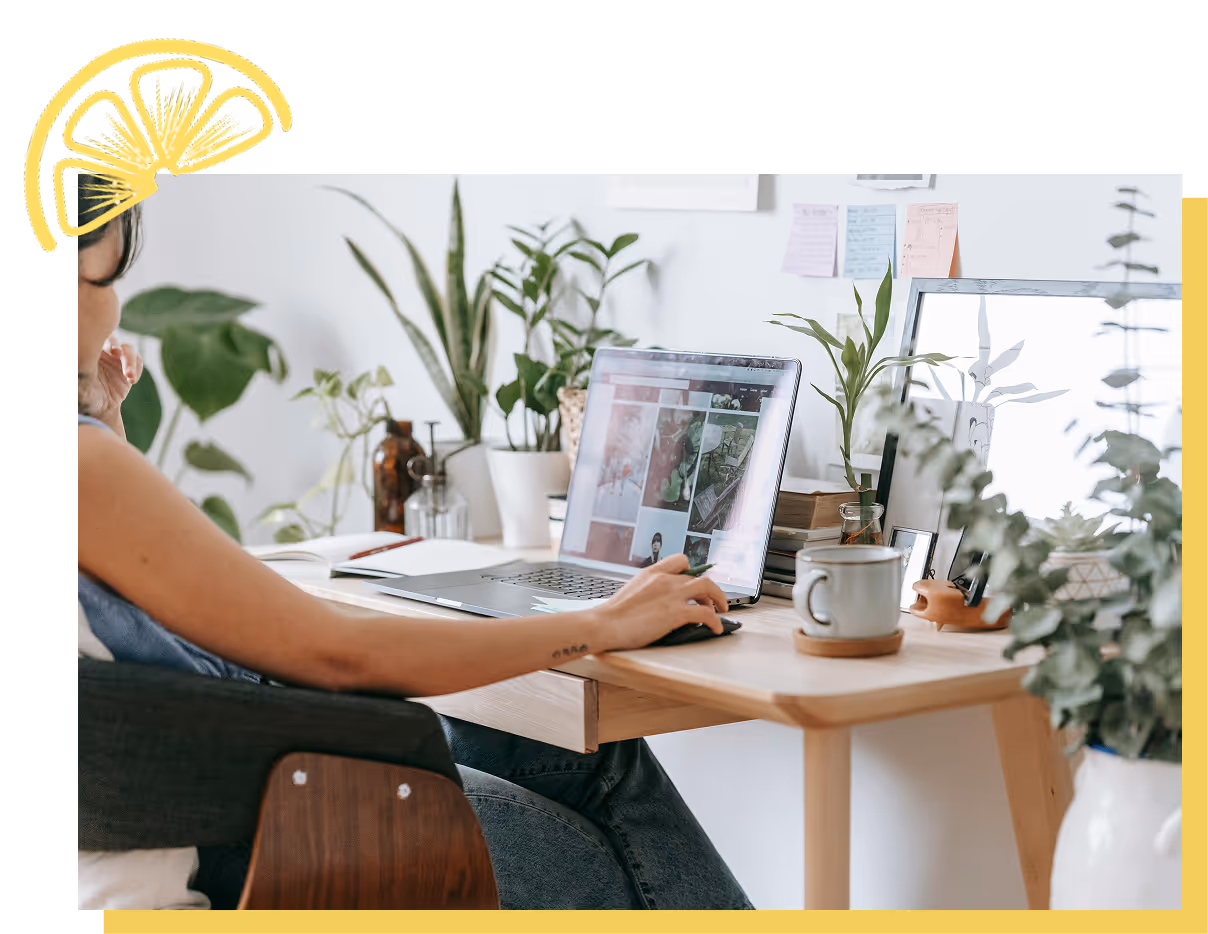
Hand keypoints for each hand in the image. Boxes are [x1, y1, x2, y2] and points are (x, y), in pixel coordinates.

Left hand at [80, 335, 141, 425]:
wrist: (101, 408)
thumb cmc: (86, 396)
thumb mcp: (82, 385)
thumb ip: (85, 372)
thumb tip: (86, 363)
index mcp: (89, 351)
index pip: (96, 336)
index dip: (105, 339)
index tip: (111, 351)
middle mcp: (103, 351)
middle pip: (113, 337)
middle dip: (116, 343)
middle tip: (116, 353)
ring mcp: (117, 357)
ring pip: (128, 348)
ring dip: (130, 360)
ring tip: (129, 376)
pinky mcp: (130, 365)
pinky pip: (138, 359)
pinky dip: (137, 369)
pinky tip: (131, 380)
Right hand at [592, 554, 728, 650]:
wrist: (604, 624)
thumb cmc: (612, 615)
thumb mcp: (631, 592)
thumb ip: (647, 590)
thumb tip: (656, 601)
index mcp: (652, 573)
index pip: (680, 560)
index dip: (693, 571)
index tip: (696, 582)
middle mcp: (664, 579)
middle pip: (699, 576)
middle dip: (711, 590)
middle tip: (714, 601)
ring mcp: (671, 595)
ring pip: (707, 588)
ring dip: (718, 600)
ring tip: (720, 612)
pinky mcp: (676, 613)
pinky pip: (706, 613)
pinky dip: (715, 621)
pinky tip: (715, 629)